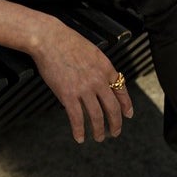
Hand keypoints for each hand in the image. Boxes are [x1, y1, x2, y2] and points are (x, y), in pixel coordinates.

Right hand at [29, 17, 133, 142]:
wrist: (49, 39)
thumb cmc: (66, 41)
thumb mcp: (92, 51)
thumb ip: (98, 66)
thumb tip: (100, 78)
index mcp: (106, 68)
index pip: (121, 90)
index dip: (126, 105)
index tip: (127, 114)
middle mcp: (98, 80)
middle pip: (112, 108)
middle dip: (115, 123)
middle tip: (115, 132)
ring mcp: (84, 88)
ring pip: (96, 116)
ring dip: (99, 130)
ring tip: (99, 137)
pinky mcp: (68, 94)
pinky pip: (77, 117)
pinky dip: (79, 130)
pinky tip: (80, 137)